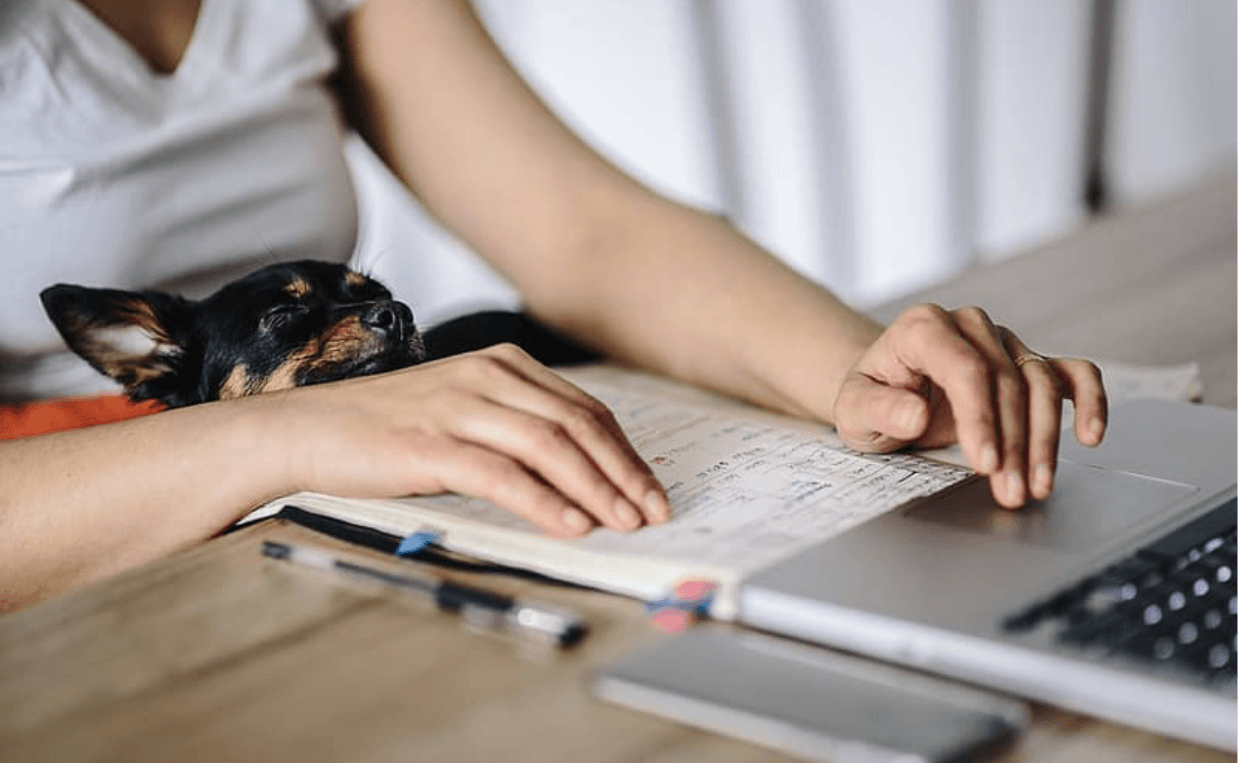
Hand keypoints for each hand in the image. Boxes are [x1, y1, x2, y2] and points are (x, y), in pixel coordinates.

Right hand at [261, 343, 669, 536]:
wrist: (309, 429)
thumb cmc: (388, 428)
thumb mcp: (465, 412)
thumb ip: (517, 429)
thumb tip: (581, 478)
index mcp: (503, 364)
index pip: (585, 409)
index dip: (625, 452)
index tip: (650, 488)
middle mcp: (487, 375)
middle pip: (578, 424)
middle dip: (623, 472)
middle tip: (652, 510)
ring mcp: (458, 406)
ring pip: (549, 446)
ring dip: (595, 488)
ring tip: (623, 521)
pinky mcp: (429, 443)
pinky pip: (502, 473)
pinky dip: (544, 501)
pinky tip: (570, 524)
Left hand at [832, 305, 1106, 507]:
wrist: (886, 391)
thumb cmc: (871, 397)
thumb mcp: (853, 410)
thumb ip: (878, 409)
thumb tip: (914, 414)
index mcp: (923, 327)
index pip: (964, 368)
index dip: (980, 418)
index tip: (985, 463)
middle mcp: (969, 326)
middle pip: (1007, 382)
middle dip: (1013, 443)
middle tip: (1011, 491)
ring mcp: (1003, 342)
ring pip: (1041, 384)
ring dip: (1045, 440)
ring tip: (1036, 485)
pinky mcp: (1028, 361)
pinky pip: (1071, 373)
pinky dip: (1088, 400)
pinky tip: (1091, 434)